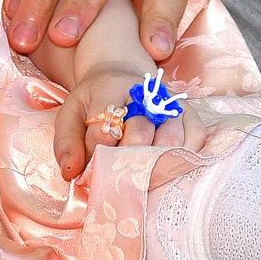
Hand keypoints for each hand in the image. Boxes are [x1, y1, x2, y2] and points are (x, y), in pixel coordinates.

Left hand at [50, 66, 248, 179]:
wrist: (123, 79)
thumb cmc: (95, 102)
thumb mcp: (70, 114)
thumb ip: (66, 143)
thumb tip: (72, 173)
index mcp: (111, 87)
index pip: (105, 127)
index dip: (97, 153)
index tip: (92, 165)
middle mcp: (146, 93)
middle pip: (140, 135)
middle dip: (125, 163)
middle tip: (115, 179)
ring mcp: (171, 104)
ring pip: (170, 142)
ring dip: (153, 167)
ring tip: (138, 180)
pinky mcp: (190, 114)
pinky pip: (194, 141)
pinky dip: (180, 160)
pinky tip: (163, 169)